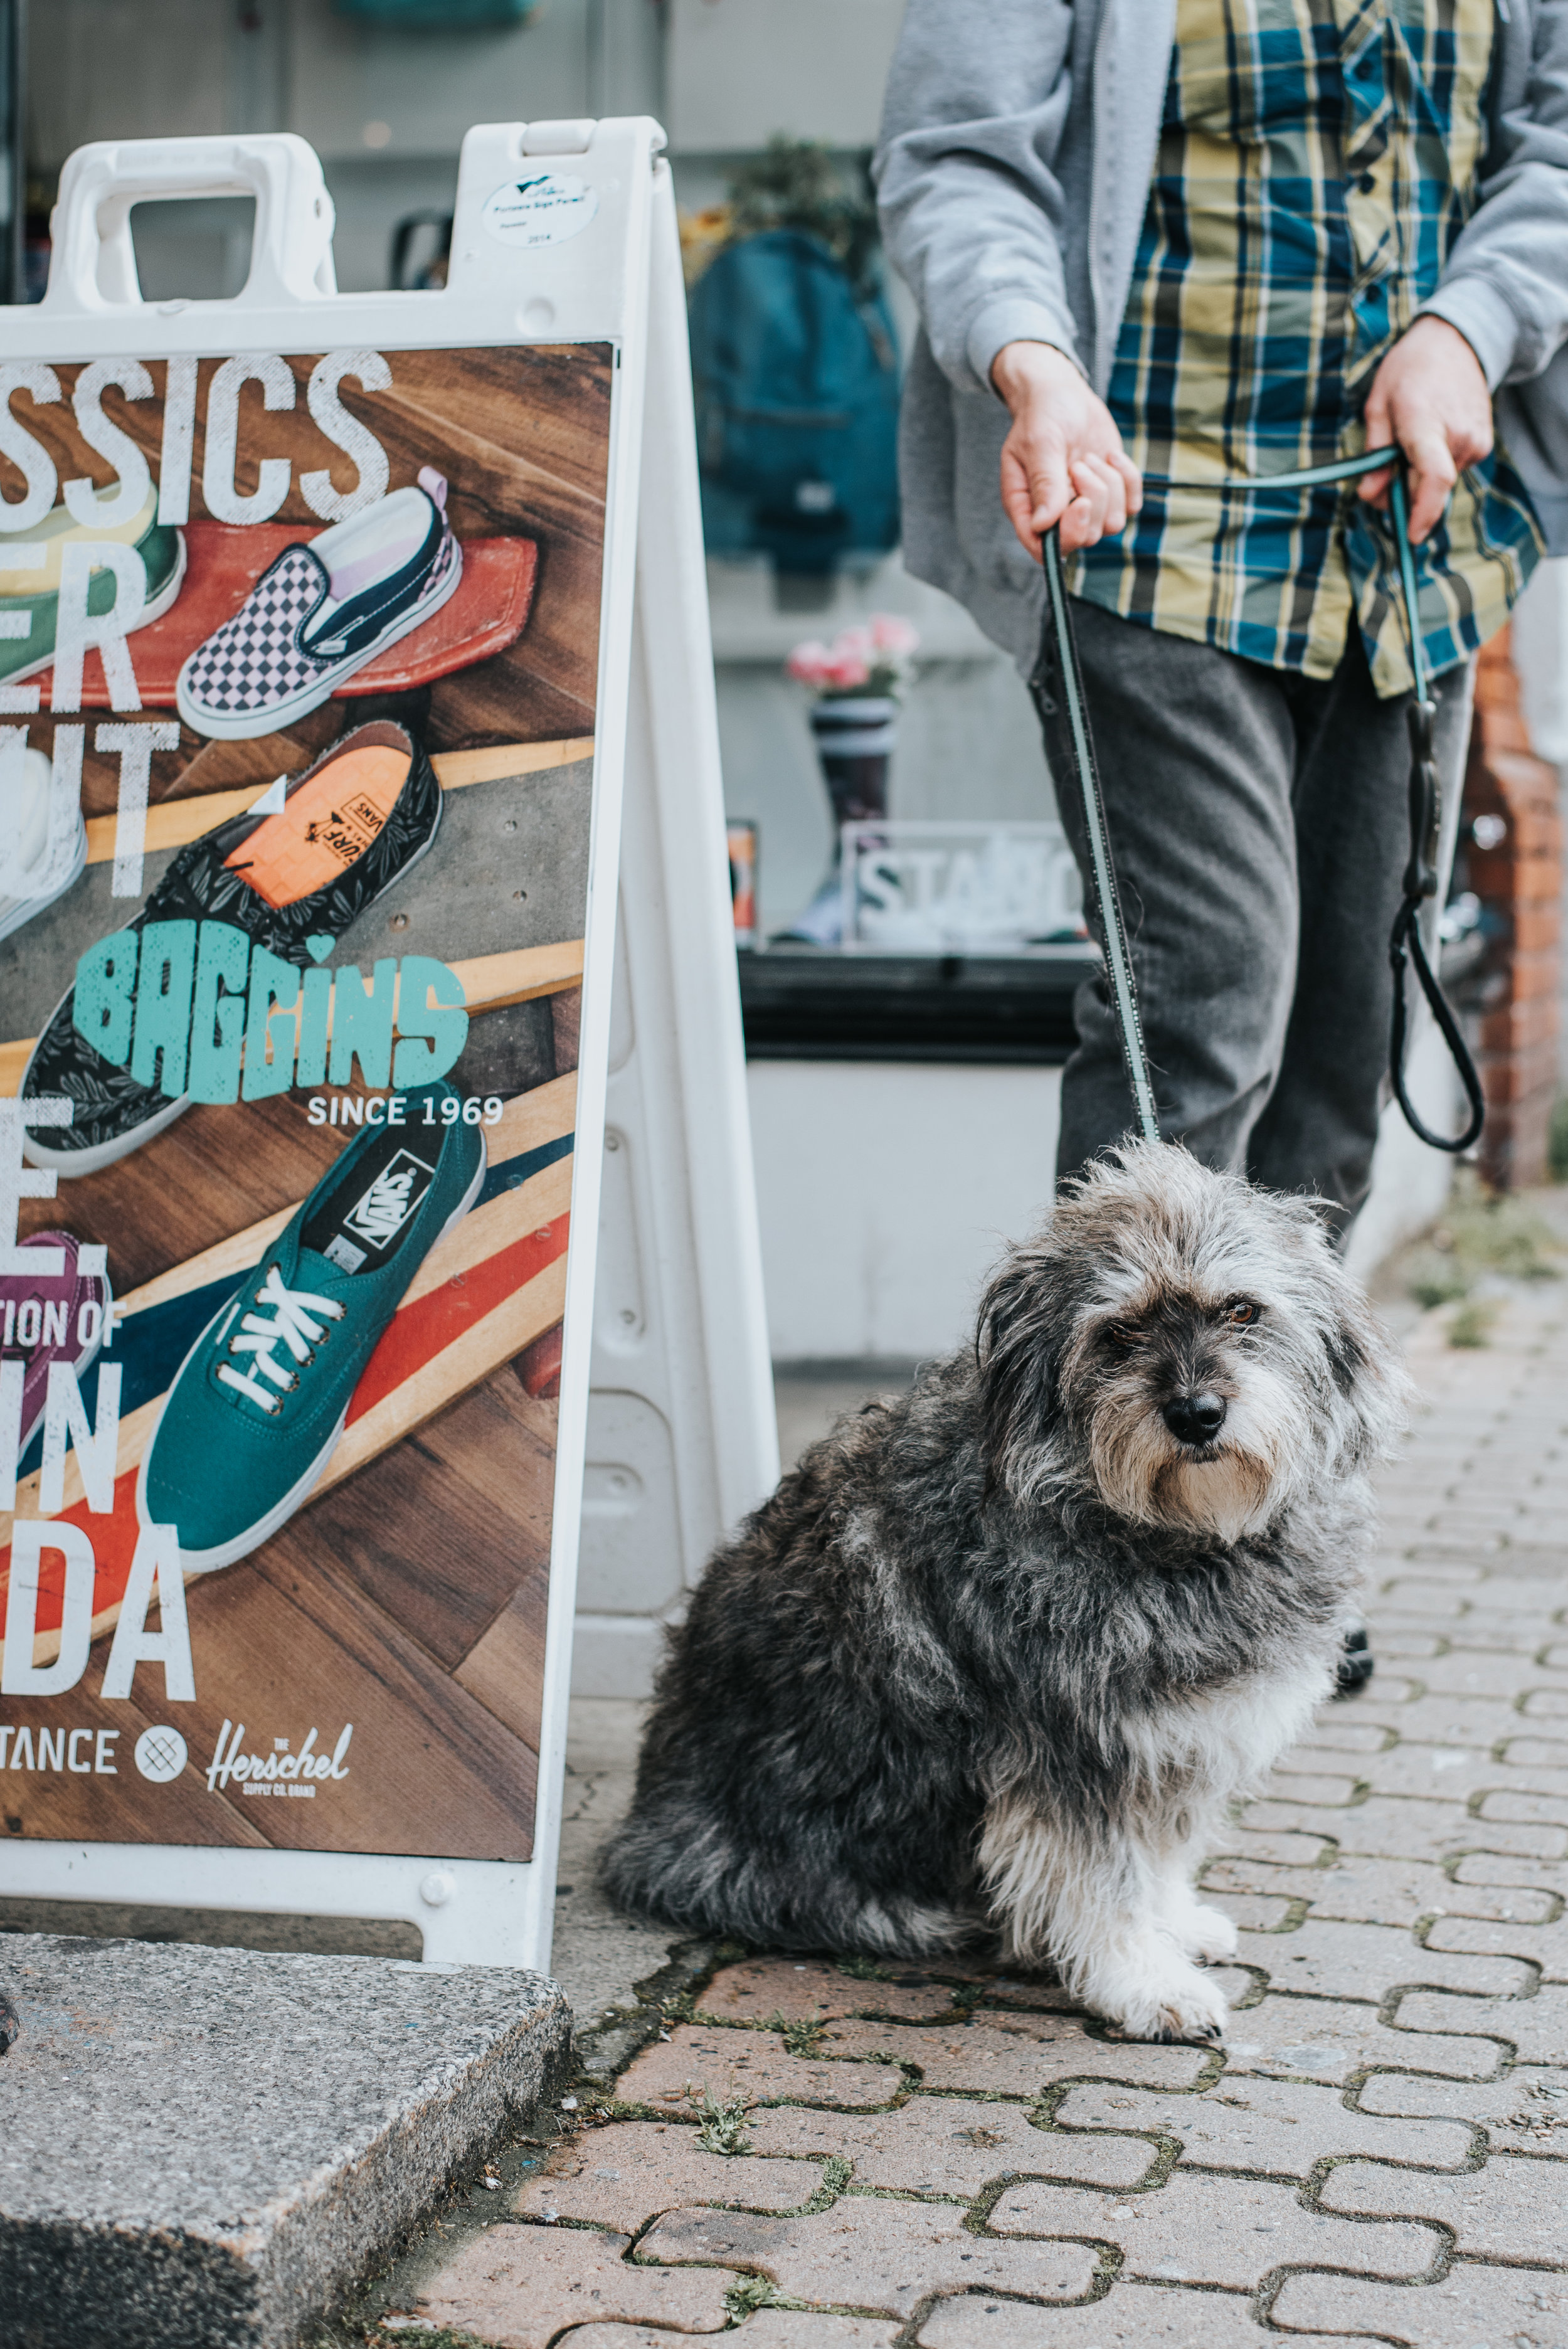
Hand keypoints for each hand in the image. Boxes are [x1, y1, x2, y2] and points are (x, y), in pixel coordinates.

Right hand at [991, 340, 1142, 559]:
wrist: (1062, 394)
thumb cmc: (1043, 415)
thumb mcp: (1040, 443)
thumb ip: (1044, 483)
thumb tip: (1043, 525)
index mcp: (1027, 509)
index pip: (1044, 548)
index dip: (1068, 535)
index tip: (1081, 502)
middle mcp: (1056, 515)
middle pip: (1086, 538)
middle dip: (1093, 498)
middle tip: (1080, 463)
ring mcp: (1086, 508)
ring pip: (1112, 524)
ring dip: (1109, 486)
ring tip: (1091, 457)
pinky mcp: (1111, 496)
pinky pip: (1132, 506)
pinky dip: (1128, 479)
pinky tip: (1111, 456)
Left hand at [1358, 315, 1493, 543]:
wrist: (1455, 342)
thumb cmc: (1408, 371)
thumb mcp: (1378, 406)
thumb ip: (1374, 455)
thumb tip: (1370, 495)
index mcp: (1426, 423)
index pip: (1434, 479)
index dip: (1422, 513)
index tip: (1409, 535)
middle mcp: (1457, 435)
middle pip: (1429, 488)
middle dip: (1403, 496)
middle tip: (1381, 482)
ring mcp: (1475, 440)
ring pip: (1439, 481)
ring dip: (1418, 477)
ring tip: (1407, 444)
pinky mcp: (1483, 443)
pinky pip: (1452, 469)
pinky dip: (1434, 466)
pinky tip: (1428, 438)